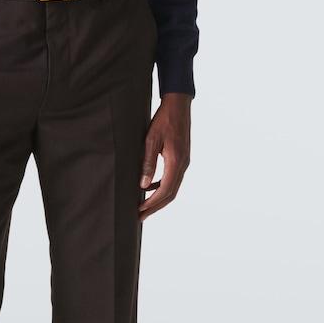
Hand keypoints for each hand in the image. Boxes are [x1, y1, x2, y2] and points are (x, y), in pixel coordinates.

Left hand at [138, 93, 191, 220]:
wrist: (178, 105)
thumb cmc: (164, 120)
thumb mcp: (151, 140)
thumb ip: (148, 163)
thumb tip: (144, 186)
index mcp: (176, 162)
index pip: (165, 191)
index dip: (152, 204)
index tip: (139, 212)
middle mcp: (183, 165)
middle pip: (170, 194)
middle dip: (155, 207)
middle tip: (140, 217)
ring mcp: (184, 162)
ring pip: (172, 187)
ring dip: (159, 199)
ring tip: (144, 206)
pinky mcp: (182, 158)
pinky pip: (172, 178)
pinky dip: (162, 187)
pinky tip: (150, 187)